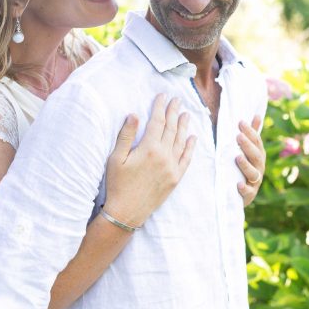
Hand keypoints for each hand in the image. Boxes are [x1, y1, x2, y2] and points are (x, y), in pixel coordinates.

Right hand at [103, 94, 195, 227]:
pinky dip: (190, 147)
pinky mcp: (176, 178)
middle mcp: (164, 156)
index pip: (157, 122)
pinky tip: (192, 138)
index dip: (160, 107)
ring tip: (186, 114)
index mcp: (149, 148)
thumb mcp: (116, 158)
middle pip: (171, 128)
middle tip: (177, 100)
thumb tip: (134, 114)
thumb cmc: (117, 184)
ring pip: (181, 141)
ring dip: (184, 126)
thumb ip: (126, 135)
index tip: (162, 96)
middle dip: (174, 112)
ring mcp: (172, 168)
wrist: (126, 212)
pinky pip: (186, 159)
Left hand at [235, 116, 264, 206]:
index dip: (250, 131)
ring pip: (253, 173)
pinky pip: (248, 192)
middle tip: (238, 136)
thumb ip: (252, 135)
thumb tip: (257, 115)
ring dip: (245, 165)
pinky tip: (238, 184)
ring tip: (237, 157)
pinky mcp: (249, 195)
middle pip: (256, 155)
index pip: (257, 141)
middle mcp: (259, 167)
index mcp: (259, 155)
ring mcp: (255, 181)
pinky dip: (244, 188)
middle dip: (247, 145)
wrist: (239, 194)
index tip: (240, 122)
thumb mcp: (247, 150)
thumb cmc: (243, 167)